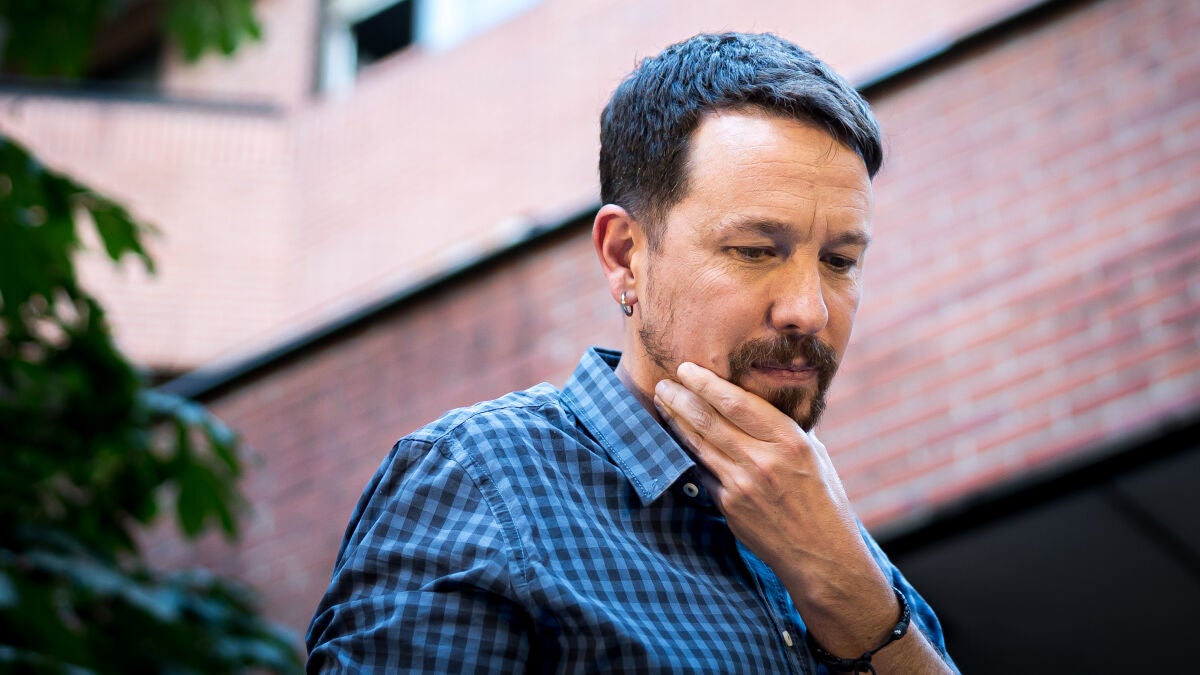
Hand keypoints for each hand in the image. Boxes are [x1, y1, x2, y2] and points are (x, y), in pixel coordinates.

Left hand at [652, 361, 896, 655]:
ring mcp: (743, 485)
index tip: (687, 369)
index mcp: (789, 440)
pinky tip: (676, 439)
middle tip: (663, 384)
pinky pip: (702, 472)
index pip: (737, 402)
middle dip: (681, 398)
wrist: (821, 555)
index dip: (707, 383)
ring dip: (676, 422)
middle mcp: (764, 460)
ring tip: (662, 404)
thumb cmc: (822, 499)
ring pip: (699, 444)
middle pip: (709, 420)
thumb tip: (760, 400)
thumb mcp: (815, 453)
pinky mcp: (729, 506)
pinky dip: (687, 452)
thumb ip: (785, 428)